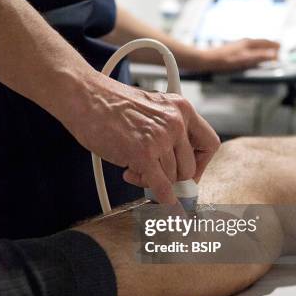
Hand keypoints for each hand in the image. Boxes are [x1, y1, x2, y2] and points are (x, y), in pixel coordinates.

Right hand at [65, 72, 220, 204]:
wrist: (86, 97)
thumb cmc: (112, 103)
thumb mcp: (153, 109)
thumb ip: (168, 132)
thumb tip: (175, 166)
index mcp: (181, 108)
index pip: (209, 144)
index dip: (201, 164)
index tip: (189, 172)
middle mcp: (176, 122)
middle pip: (189, 166)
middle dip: (175, 179)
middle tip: (157, 177)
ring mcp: (161, 138)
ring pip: (172, 177)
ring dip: (155, 181)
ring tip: (135, 169)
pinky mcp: (143, 153)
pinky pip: (161, 186)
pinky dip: (162, 198)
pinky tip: (156, 197)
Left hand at [197, 39, 279, 72]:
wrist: (207, 60)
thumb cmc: (225, 60)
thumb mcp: (244, 59)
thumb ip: (259, 56)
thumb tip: (273, 54)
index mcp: (249, 43)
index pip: (266, 43)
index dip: (274, 46)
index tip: (282, 49)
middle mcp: (244, 42)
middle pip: (261, 42)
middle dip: (270, 46)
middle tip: (278, 49)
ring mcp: (239, 45)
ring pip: (255, 45)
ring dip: (263, 48)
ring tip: (268, 52)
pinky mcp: (233, 50)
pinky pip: (249, 48)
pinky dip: (255, 51)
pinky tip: (252, 55)